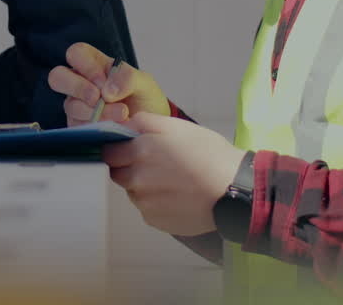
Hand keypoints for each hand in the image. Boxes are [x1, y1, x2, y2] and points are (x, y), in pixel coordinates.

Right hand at [48, 42, 169, 124]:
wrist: (149, 127)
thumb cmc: (143, 99)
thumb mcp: (144, 83)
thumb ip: (128, 78)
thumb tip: (106, 91)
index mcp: (94, 64)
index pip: (76, 53)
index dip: (86, 66)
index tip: (104, 80)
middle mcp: (80, 83)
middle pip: (57, 77)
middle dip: (77, 87)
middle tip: (98, 98)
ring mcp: (77, 106)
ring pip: (70, 105)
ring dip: (97, 111)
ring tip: (122, 115)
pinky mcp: (78, 127)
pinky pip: (77, 126)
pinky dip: (96, 127)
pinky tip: (114, 127)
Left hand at [103, 113, 245, 235]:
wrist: (233, 190)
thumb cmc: (209, 155)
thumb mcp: (178, 126)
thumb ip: (144, 122)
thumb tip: (124, 126)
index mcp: (140, 151)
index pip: (109, 152)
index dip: (119, 149)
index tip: (129, 149)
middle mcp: (137, 178)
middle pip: (117, 173)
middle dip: (129, 168)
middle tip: (154, 165)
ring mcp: (144, 202)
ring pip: (132, 192)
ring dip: (143, 186)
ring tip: (171, 181)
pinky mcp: (154, 220)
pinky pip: (146, 209)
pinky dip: (156, 203)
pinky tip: (176, 196)